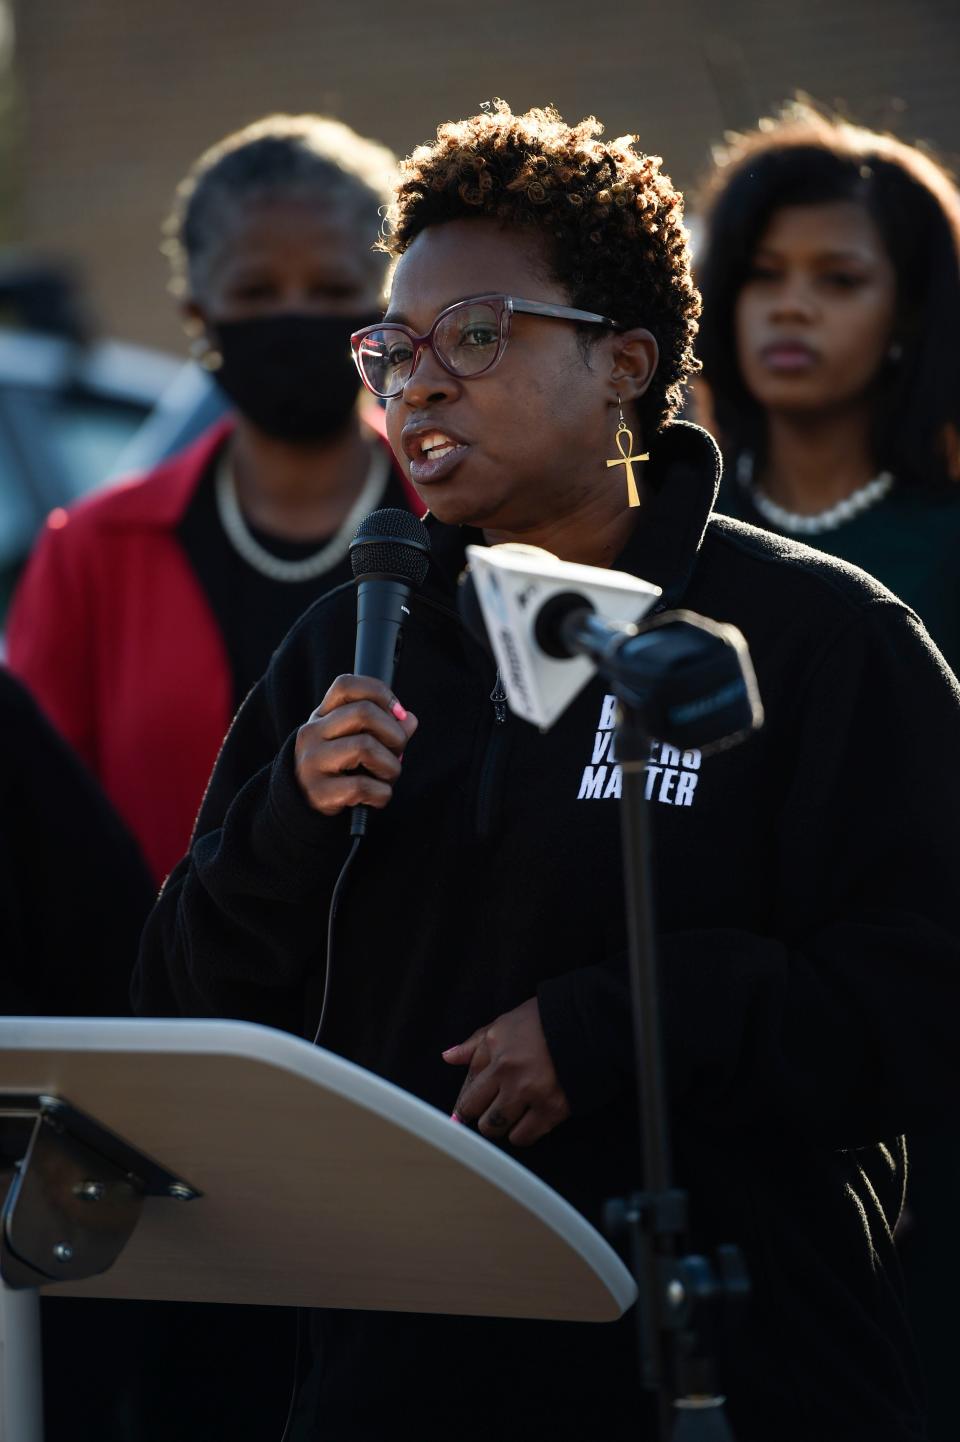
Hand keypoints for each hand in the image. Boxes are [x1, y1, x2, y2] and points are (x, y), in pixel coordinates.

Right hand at [295, 675, 417, 815]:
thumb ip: (385, 727)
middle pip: (364, 713)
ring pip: (365, 747)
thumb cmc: (340, 767)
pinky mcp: (319, 792)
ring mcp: (312, 762)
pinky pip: (362, 786)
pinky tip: (378, 796)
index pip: (346, 685)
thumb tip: (409, 720)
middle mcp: (312, 733)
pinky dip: (382, 793)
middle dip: (394, 733)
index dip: (380, 692)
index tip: (399, 713)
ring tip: (387, 776)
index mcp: (322, 715)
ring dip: (391, 766)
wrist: (306, 802)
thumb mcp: (356, 740)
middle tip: (397, 751)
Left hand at [443, 998, 570, 1146]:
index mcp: (494, 1049)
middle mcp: (508, 1072)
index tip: (465, 1113)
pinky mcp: (552, 1108)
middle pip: (475, 1110)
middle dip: (479, 1115)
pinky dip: (521, 1135)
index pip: (467, 1086)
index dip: (465, 1102)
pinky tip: (526, 1125)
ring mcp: (530, 1092)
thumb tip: (448, 1057)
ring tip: (508, 1119)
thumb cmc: (545, 1020)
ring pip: (496, 1127)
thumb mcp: (505, 1023)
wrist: (588, 1024)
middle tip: (488, 1114)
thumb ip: (475, 1043)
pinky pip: (524, 1136)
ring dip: (498, 1127)